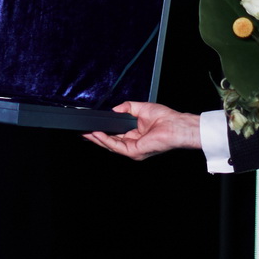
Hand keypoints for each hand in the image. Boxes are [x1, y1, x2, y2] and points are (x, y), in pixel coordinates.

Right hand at [84, 102, 201, 160]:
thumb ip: (126, 107)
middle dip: (95, 136)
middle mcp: (133, 144)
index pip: (115, 135)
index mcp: (135, 135)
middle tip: (83, 130)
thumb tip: (114, 110)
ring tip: (86, 132)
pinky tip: (97, 134)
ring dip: (97, 139)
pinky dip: (105, 140)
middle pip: (109, 141)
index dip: (103, 130)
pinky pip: (116, 146)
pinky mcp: (134, 152)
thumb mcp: (140, 108)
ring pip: (110, 145)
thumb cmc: (165, 118)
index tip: (92, 125)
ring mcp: (133, 149)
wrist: (176, 125)